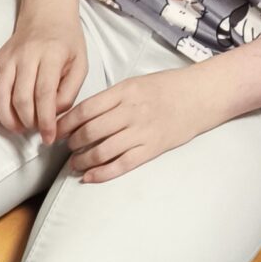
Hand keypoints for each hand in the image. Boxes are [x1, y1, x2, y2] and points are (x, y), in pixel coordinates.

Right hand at [0, 17, 87, 141]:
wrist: (47, 14)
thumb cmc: (65, 42)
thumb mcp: (80, 64)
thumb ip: (70, 92)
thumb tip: (53, 116)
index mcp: (51, 54)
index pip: (44, 94)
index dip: (45, 121)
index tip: (48, 138)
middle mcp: (26, 54)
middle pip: (20, 98)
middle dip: (27, 122)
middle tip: (35, 128)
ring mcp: (8, 58)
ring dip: (7, 119)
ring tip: (18, 126)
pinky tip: (4, 111)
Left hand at [57, 64, 226, 179]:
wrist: (202, 95)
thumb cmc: (168, 88)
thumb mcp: (137, 83)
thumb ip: (112, 99)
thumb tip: (82, 116)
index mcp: (126, 90)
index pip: (86, 109)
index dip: (66, 124)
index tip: (58, 131)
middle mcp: (132, 111)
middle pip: (90, 132)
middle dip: (73, 144)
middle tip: (68, 148)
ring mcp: (142, 131)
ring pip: (101, 151)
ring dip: (83, 161)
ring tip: (76, 164)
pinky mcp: (151, 149)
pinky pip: (120, 165)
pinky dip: (101, 174)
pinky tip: (89, 178)